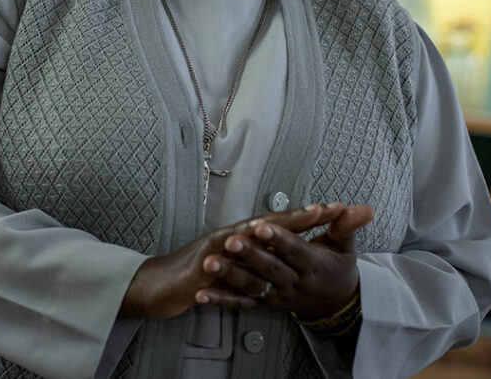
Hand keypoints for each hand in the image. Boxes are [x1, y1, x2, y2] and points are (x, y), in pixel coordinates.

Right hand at [118, 204, 348, 319]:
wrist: (158, 283)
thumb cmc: (195, 273)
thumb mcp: (232, 262)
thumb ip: (255, 253)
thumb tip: (282, 245)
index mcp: (240, 237)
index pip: (278, 223)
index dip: (304, 216)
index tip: (333, 208)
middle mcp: (229, 238)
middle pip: (267, 225)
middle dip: (295, 218)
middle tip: (322, 210)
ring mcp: (214, 251)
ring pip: (244, 240)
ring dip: (266, 233)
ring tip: (289, 228)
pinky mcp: (199, 269)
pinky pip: (217, 267)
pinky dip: (227, 263)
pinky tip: (239, 256)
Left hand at [198, 203, 372, 318]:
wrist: (336, 305)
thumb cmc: (337, 268)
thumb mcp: (345, 246)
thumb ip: (347, 225)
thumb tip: (364, 208)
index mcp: (312, 265)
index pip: (295, 250)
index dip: (279, 238)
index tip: (262, 226)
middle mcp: (293, 282)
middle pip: (270, 269)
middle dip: (250, 255)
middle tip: (231, 242)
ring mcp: (277, 295)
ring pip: (252, 287)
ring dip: (230, 276)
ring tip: (210, 264)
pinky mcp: (264, 304)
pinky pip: (241, 304)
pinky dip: (221, 301)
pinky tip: (202, 295)